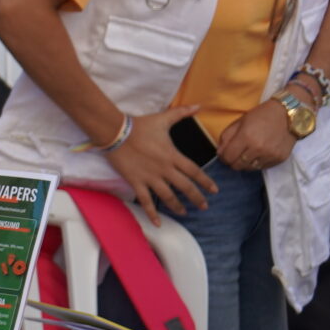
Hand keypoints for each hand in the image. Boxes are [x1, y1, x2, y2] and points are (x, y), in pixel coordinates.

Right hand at [107, 104, 215, 224]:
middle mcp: (164, 169)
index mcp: (173, 156)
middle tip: (204, 206)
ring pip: (168, 196)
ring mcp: (150, 177)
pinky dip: (152, 213)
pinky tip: (157, 223)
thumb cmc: (140, 125)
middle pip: (185, 187)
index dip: (206, 182)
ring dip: (178, 206)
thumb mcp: (163, 118)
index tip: (214, 190)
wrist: (115, 132)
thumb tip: (198, 106)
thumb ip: (182, 113)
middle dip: (197, 198)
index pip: (195, 172)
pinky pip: (146, 201)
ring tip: (185, 212)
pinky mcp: (136, 182)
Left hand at [216, 100, 296, 171]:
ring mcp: (270, 155)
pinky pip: (262, 168)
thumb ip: (226, 137)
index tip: (224, 154)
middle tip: (235, 155)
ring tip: (247, 154)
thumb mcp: (239, 122)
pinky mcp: (279, 159)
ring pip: (250, 169)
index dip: (223, 157)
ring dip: (245, 163)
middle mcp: (258, 149)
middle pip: (237, 166)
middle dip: (232, 162)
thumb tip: (219, 153)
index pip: (228, 157)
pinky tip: (258, 154)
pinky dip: (257, 163)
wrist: (288, 115)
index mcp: (246, 137)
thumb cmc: (261, 116)